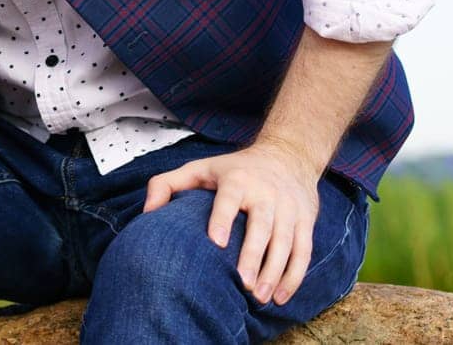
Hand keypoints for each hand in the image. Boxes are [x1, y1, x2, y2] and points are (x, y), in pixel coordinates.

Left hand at [142, 139, 321, 306]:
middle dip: (254, 256)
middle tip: (243, 284)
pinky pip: (303, 252)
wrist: (287, 156)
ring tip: (259, 297)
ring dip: (274, 272)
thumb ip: (166, 184)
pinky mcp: (306, 221)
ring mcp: (289, 208)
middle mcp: (266, 192)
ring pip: (286, 242)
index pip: (230, 198)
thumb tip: (147, 212)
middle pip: (262, 226)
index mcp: (237, 179)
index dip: (223, 218)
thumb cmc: (236, 169)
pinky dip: (294, 276)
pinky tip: (279, 296)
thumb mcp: (199, 168)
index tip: (216, 242)